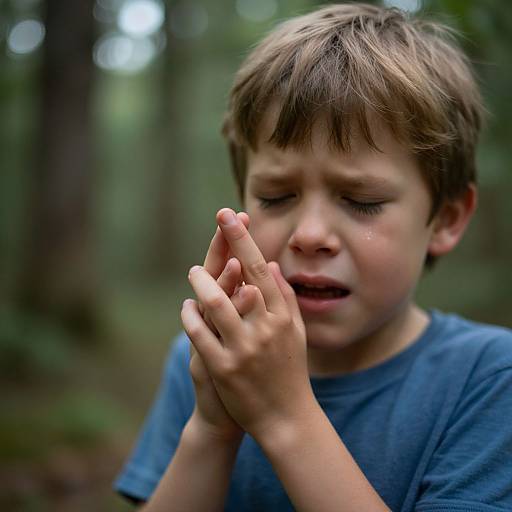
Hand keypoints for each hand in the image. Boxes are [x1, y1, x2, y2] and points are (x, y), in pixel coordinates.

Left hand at [183, 208, 314, 440]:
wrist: (286, 417)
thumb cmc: (290, 369)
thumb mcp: (295, 332)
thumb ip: (284, 297)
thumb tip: (271, 264)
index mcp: (282, 316)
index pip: (260, 268)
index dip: (243, 239)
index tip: (228, 216)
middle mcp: (264, 328)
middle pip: (237, 279)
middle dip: (220, 251)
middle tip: (207, 237)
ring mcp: (243, 349)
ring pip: (215, 305)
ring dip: (200, 283)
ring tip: (193, 272)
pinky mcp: (224, 368)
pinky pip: (200, 335)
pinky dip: (190, 317)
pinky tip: (186, 307)